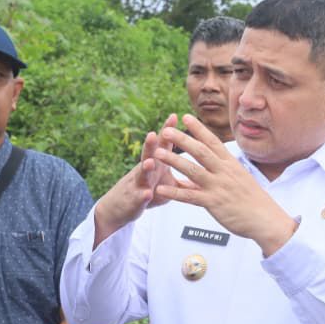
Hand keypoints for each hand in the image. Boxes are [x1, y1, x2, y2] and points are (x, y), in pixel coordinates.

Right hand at [93, 114, 179, 245]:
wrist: (120, 207)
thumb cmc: (148, 190)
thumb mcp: (166, 180)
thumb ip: (181, 171)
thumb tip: (204, 166)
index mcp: (156, 163)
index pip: (162, 144)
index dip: (167, 131)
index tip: (174, 116)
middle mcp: (146, 170)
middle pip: (148, 154)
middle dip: (151, 144)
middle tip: (154, 134)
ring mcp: (138, 184)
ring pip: (141, 174)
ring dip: (145, 168)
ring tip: (150, 162)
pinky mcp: (134, 200)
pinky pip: (139, 198)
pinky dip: (143, 196)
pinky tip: (147, 194)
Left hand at [154, 114, 297, 256]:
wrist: (265, 219)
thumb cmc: (253, 200)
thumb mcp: (239, 179)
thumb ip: (221, 173)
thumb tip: (214, 166)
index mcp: (231, 164)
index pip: (213, 142)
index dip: (199, 129)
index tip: (186, 117)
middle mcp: (224, 172)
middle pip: (200, 151)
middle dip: (182, 140)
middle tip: (166, 130)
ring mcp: (218, 186)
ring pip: (193, 170)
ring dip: (174, 161)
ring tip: (157, 153)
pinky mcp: (213, 203)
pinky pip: (190, 196)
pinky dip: (174, 193)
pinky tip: (160, 189)